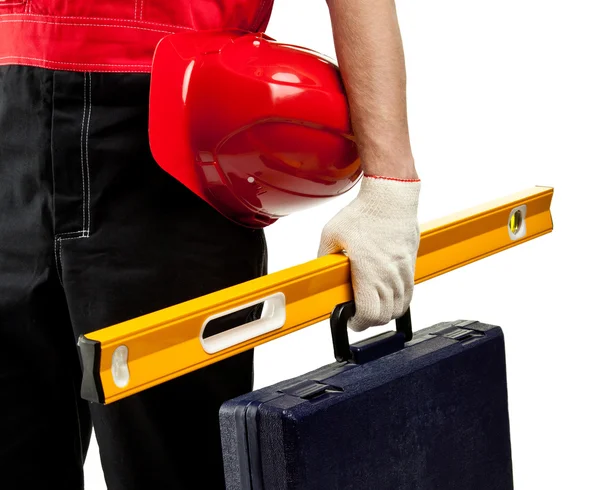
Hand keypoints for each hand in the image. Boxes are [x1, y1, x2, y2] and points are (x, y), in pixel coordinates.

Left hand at [318, 175, 420, 331]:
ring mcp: (404, 271)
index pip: (369, 314)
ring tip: (371, 304)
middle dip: (371, 320)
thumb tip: (322, 275)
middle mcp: (390, 276)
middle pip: (386, 315)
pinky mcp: (411, 264)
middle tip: (358, 313)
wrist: (390, 197)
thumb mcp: (331, 236)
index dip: (358, 322)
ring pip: (400, 306)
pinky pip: (409, 293)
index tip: (350, 319)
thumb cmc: (364, 213)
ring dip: (385, 311)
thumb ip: (325, 259)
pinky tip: (386, 293)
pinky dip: (398, 300)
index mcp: (369, 273)